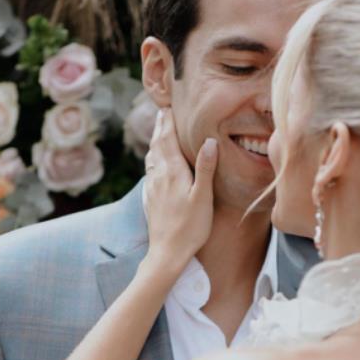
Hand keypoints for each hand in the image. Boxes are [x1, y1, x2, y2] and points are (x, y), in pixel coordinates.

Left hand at [143, 108, 216, 276]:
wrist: (167, 253)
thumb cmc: (190, 228)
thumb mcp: (203, 197)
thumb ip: (205, 168)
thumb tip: (209, 140)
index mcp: (173, 172)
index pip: (168, 139)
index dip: (169, 122)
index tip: (170, 105)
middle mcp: (159, 176)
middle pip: (158, 145)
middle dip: (161, 127)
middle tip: (163, 111)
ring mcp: (153, 188)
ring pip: (152, 157)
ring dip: (155, 141)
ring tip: (159, 131)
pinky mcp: (151, 199)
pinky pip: (150, 171)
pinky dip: (153, 159)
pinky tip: (154, 163)